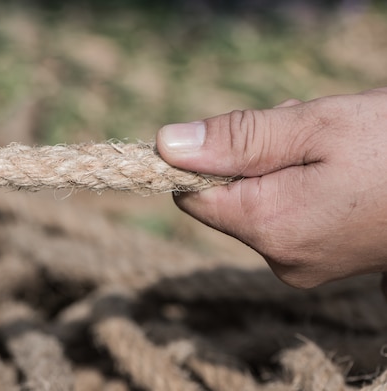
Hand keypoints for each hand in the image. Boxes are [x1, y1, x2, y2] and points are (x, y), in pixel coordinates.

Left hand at [156, 88, 386, 287]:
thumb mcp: (313, 126)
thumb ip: (237, 139)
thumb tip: (166, 146)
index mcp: (270, 226)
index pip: (193, 195)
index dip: (204, 161)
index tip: (237, 135)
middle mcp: (280, 258)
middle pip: (226, 198)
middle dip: (250, 158)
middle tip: (299, 130)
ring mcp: (301, 265)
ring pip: (255, 205)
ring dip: (274, 167)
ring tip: (325, 147)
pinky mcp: (318, 262)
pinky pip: (282, 217)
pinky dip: (294, 188)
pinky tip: (332, 171)